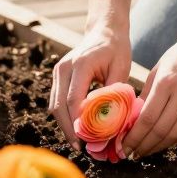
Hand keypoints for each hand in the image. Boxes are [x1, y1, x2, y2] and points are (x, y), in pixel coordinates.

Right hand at [50, 26, 132, 149]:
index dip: (78, 124)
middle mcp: (64, 68)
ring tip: (78, 142)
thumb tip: (111, 123)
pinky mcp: (57, 76)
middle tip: (80, 147)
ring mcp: (58, 71)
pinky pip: (56, 100)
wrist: (104, 30)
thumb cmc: (116, 48)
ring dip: (64, 125)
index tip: (88, 141)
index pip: (73, 101)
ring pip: (54, 105)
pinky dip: (64, 116)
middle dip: (68, 129)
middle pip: (59, 106)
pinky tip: (76, 128)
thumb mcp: (122, 69)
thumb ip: (114, 94)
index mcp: (80, 65)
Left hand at [123, 30, 176, 158]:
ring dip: (157, 147)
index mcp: (166, 83)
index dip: (135, 137)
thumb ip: (145, 95)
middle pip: (161, 131)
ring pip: (175, 135)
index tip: (124, 146)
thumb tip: (131, 120)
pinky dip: (172, 141)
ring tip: (144, 152)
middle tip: (131, 154)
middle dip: (143, 146)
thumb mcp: (156, 71)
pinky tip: (161, 143)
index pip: (148, 118)